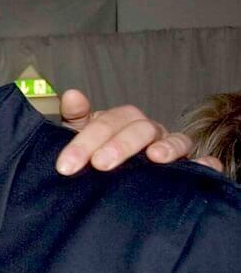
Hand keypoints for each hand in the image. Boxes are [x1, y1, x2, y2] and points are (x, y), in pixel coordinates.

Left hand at [55, 90, 198, 174]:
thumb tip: (71, 95)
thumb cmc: (94, 153)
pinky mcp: (184, 168)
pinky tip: (204, 166)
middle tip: (99, 165)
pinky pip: (199, 163)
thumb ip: (75, 117)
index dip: (85, 142)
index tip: (66, 165)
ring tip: (155, 157)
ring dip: (167, 147)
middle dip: (119, 146)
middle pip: (139, 129)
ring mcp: (168, 147)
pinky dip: (205, 163)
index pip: (107, 123)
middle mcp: (147, 131)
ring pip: (173, 140)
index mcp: (121, 122)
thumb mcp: (78, 136)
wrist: (109, 177)